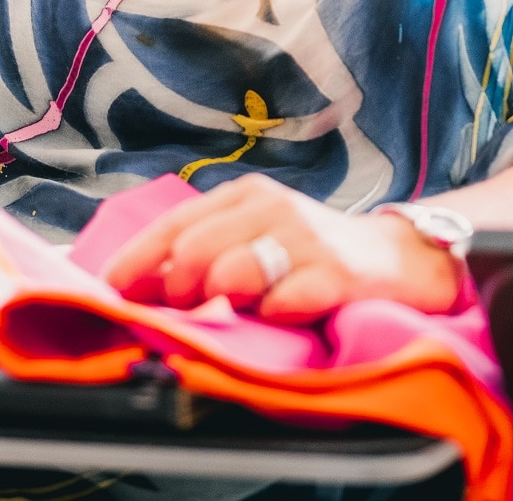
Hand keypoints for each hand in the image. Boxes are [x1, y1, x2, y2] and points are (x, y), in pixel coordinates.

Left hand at [102, 173, 462, 321]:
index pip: (174, 225)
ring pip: (230, 275)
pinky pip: (280, 302)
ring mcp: (303, 239)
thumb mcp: (258, 237)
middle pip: (193, 252)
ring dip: (224, 303)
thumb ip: (207, 253)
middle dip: (178, 291)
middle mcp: (271, 207)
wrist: (401, 258)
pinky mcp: (333, 273)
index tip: (112, 292)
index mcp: (245, 195)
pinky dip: (272, 316)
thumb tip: (142, 287)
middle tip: (191, 310)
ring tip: (241, 308)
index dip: (136, 262)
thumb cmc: (315, 252)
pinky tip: (284, 312)